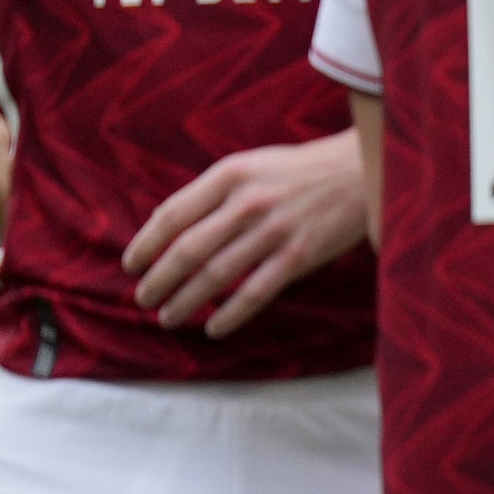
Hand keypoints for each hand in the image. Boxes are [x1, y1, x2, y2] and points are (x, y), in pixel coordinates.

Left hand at [125, 132, 369, 333]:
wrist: (362, 170)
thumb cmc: (300, 171)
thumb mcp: (252, 165)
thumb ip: (214, 192)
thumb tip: (168, 224)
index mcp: (231, 175)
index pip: (173, 214)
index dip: (146, 243)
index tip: (131, 265)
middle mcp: (249, 202)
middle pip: (189, 249)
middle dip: (159, 279)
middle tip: (142, 299)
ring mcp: (276, 230)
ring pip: (218, 274)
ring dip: (187, 301)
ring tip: (169, 317)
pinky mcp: (301, 255)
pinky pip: (258, 291)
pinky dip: (232, 314)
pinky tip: (214, 328)